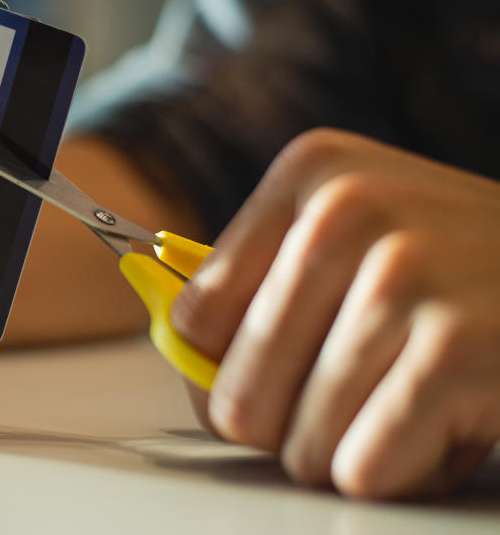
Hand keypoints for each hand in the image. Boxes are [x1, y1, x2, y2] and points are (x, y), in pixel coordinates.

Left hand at [172, 128, 499, 497]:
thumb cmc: (461, 272)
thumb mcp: (359, 238)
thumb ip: (262, 291)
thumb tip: (185, 366)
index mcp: (311, 173)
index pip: (195, 317)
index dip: (227, 370)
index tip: (274, 373)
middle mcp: (347, 209)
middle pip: (238, 392)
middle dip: (287, 429)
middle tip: (350, 406)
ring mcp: (403, 275)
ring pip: (301, 441)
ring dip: (350, 454)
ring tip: (408, 407)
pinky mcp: (458, 348)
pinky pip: (364, 467)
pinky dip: (400, 474)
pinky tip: (444, 429)